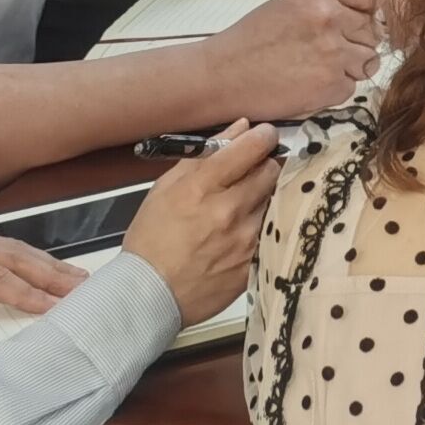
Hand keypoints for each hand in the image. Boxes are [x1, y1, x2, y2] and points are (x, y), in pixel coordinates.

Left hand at [0, 230, 86, 353]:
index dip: (25, 293)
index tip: (54, 308)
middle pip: (10, 258)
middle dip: (50, 274)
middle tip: (85, 289)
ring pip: (12, 249)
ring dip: (47, 263)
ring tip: (79, 278)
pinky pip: (3, 247)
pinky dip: (32, 258)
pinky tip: (51, 268)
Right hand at [119, 123, 282, 324]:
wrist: (148, 296)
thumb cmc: (151, 238)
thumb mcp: (165, 189)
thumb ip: (204, 156)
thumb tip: (241, 128)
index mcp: (202, 188)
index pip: (251, 148)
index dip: (263, 136)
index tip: (264, 136)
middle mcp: (229, 210)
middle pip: (272, 170)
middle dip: (266, 164)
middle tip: (254, 170)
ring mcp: (245, 238)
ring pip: (276, 199)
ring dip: (267, 195)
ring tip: (248, 202)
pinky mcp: (254, 261)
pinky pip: (273, 229)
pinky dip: (267, 222)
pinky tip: (250, 227)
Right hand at [197, 0, 382, 119]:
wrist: (220, 76)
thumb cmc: (253, 40)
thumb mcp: (293, 4)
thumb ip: (333, 3)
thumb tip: (376, 14)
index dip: (379, 8)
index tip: (375, 20)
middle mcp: (331, 18)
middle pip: (375, 31)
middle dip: (358, 42)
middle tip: (324, 51)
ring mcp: (333, 53)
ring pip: (368, 61)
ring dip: (349, 68)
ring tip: (313, 67)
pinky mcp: (330, 86)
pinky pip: (352, 87)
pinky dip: (334, 90)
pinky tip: (307, 84)